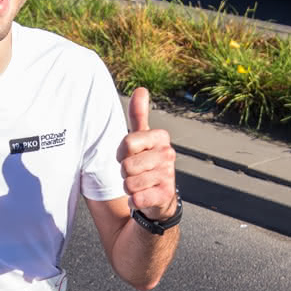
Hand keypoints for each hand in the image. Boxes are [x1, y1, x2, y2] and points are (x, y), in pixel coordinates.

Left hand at [117, 87, 176, 220]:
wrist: (157, 199)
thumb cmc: (145, 165)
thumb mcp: (140, 140)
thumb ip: (138, 115)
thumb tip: (141, 89)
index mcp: (161, 138)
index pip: (128, 142)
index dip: (121, 153)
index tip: (128, 156)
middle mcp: (168, 154)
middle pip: (127, 165)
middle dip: (125, 174)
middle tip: (136, 174)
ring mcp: (169, 175)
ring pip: (130, 183)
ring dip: (129, 188)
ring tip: (141, 186)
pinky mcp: (166, 195)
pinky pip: (137, 199)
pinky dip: (135, 202)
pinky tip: (144, 199)